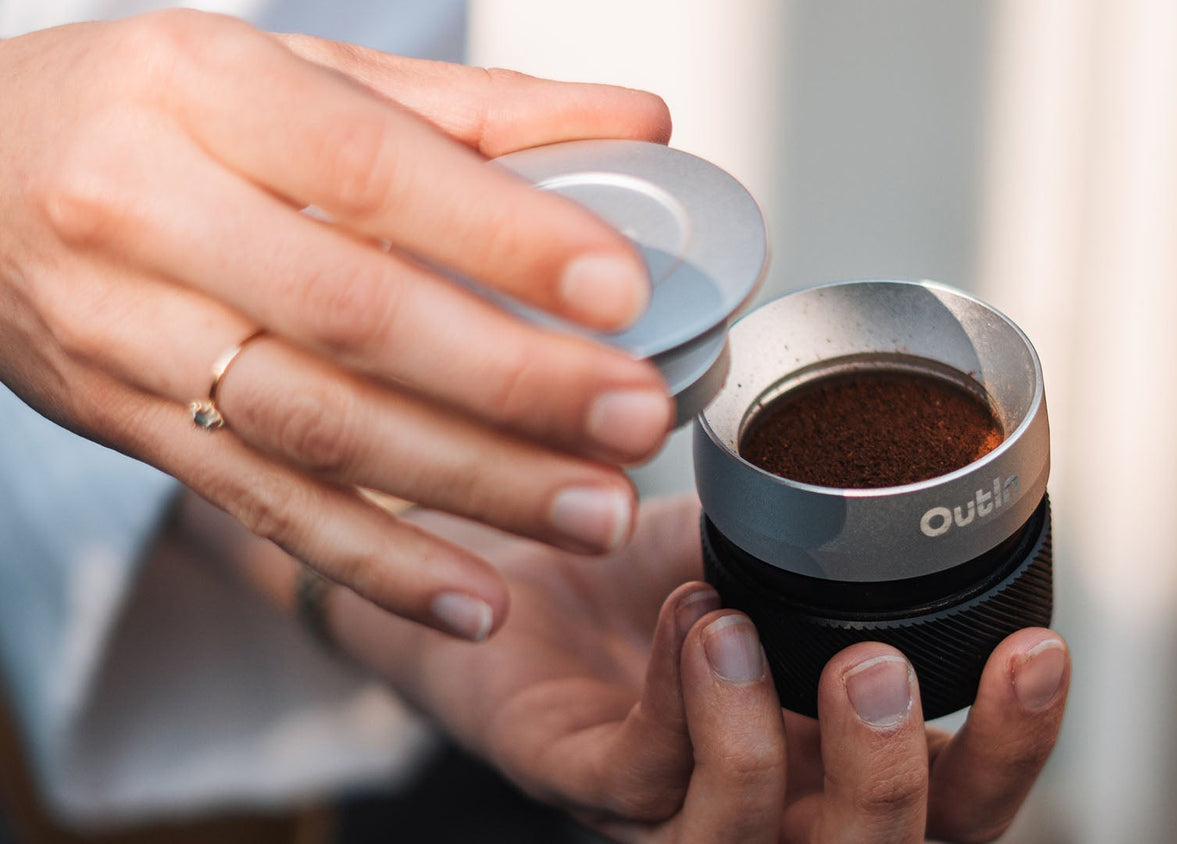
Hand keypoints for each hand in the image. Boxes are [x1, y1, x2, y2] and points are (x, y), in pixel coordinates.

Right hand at [0, 11, 674, 639]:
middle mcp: (150, 214)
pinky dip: (377, 564)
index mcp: (202, 92)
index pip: (370, 168)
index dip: (502, 234)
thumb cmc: (144, 108)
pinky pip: (263, 507)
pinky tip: (475, 599)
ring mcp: (130, 335)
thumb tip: (636, 123)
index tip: (620, 286)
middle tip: (634, 417)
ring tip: (591, 511)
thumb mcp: (286, 67)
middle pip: (352, 316)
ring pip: (318, 430)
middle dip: (512, 381)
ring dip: (470, 485)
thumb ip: (465, 107)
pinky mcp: (130, 426)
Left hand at [329, 496, 1069, 841]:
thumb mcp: (772, 548)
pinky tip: (685, 609)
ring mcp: (670, 803)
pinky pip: (633, 773)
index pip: (952, 796)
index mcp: (835, 752)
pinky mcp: (577, 777)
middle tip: (874, 665)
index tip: (1036, 650)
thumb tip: (934, 465)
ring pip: (739, 838)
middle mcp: (770, 799)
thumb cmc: (656, 567)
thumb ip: (848, 544)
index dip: (1009, 746)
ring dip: (752, 737)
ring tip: (739, 622)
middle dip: (886, 774)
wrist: (518, 556)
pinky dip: (666, 695)